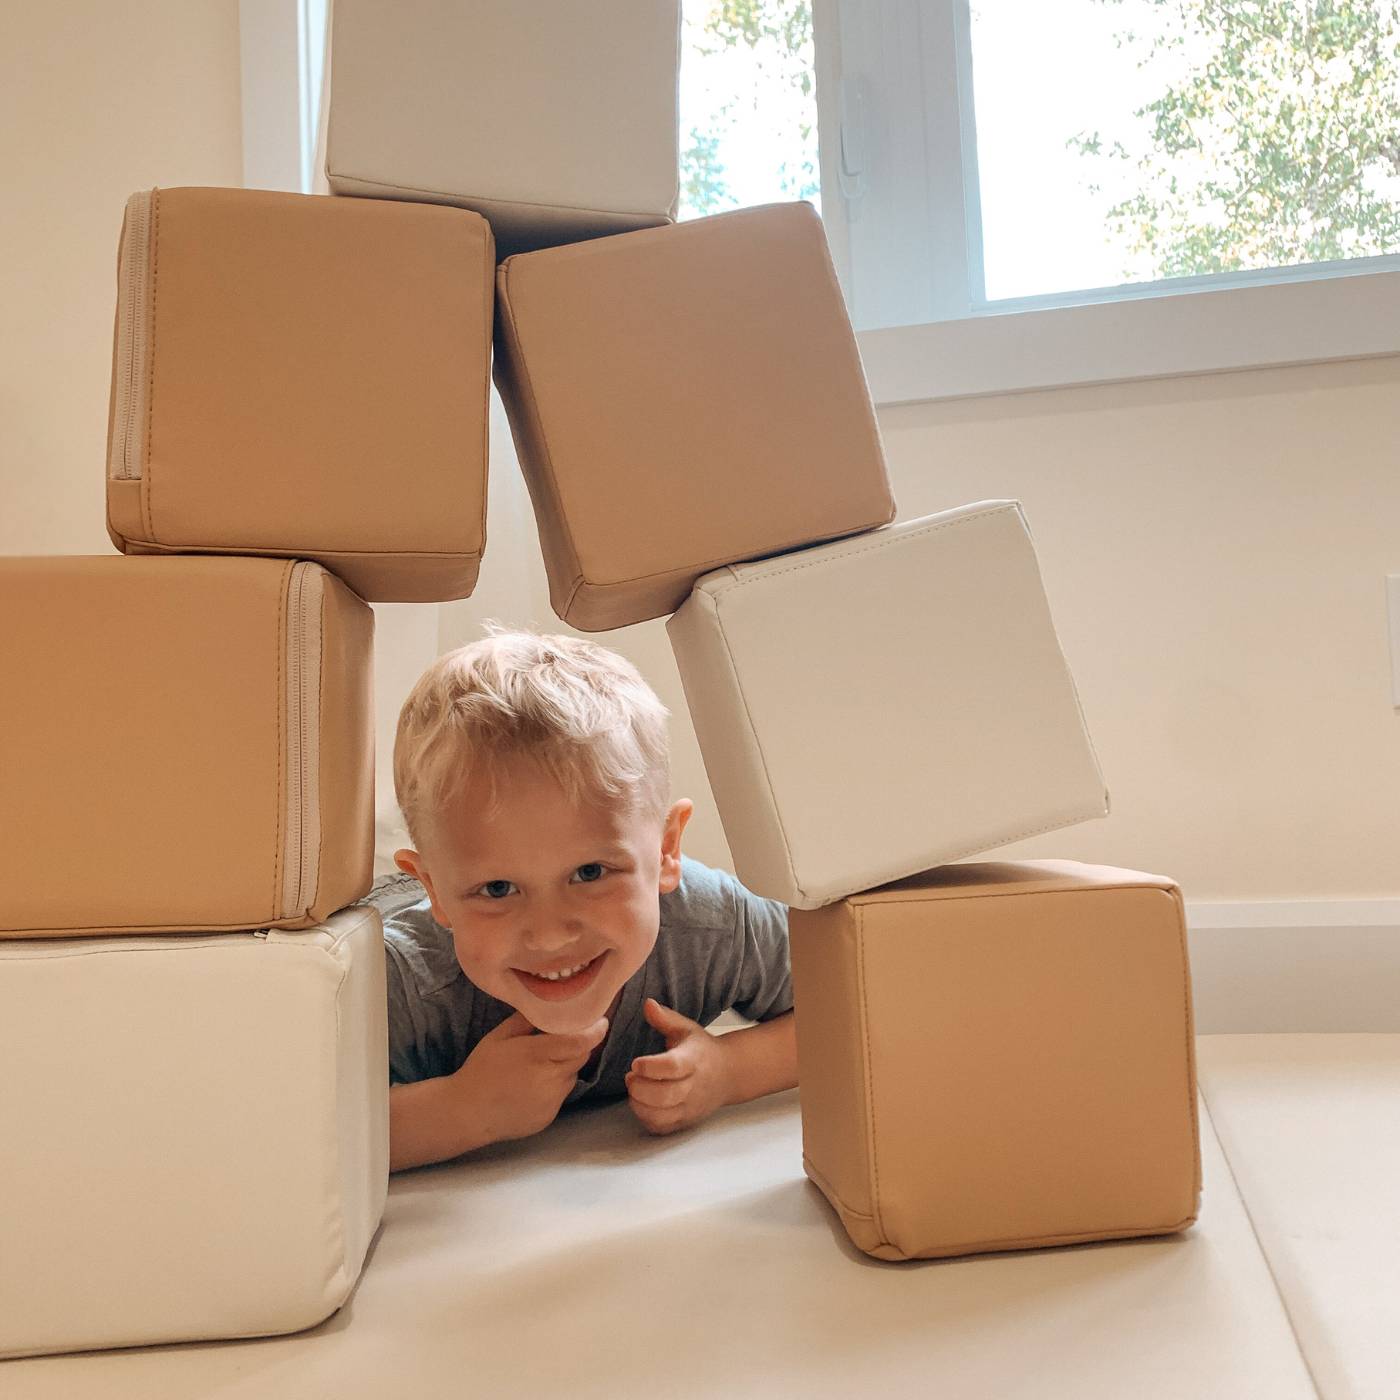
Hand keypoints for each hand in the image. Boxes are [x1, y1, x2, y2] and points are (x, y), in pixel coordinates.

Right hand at [455, 1009, 607, 1145]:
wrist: (467, 1113)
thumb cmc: (482, 1069)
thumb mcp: (499, 1036)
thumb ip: (527, 1019)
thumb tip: (550, 1006)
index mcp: (536, 1055)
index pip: (579, 1042)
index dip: (594, 1031)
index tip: (601, 1021)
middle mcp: (549, 1079)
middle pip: (580, 1057)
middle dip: (576, 1047)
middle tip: (560, 1041)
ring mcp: (551, 1101)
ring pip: (571, 1076)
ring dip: (564, 1067)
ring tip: (538, 1066)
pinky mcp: (550, 1117)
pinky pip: (561, 1095)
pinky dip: (554, 1087)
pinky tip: (531, 1087)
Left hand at [625, 998, 732, 1135]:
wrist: (728, 1074)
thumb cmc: (701, 1049)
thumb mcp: (686, 1029)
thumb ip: (665, 1018)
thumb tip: (647, 1003)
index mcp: (694, 1060)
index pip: (672, 1067)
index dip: (650, 1067)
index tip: (636, 1062)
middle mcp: (694, 1087)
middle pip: (665, 1096)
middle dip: (640, 1088)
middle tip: (630, 1077)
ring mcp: (690, 1107)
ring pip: (661, 1116)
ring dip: (640, 1105)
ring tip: (635, 1089)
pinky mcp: (685, 1121)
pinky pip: (661, 1128)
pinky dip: (646, 1119)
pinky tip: (642, 1103)